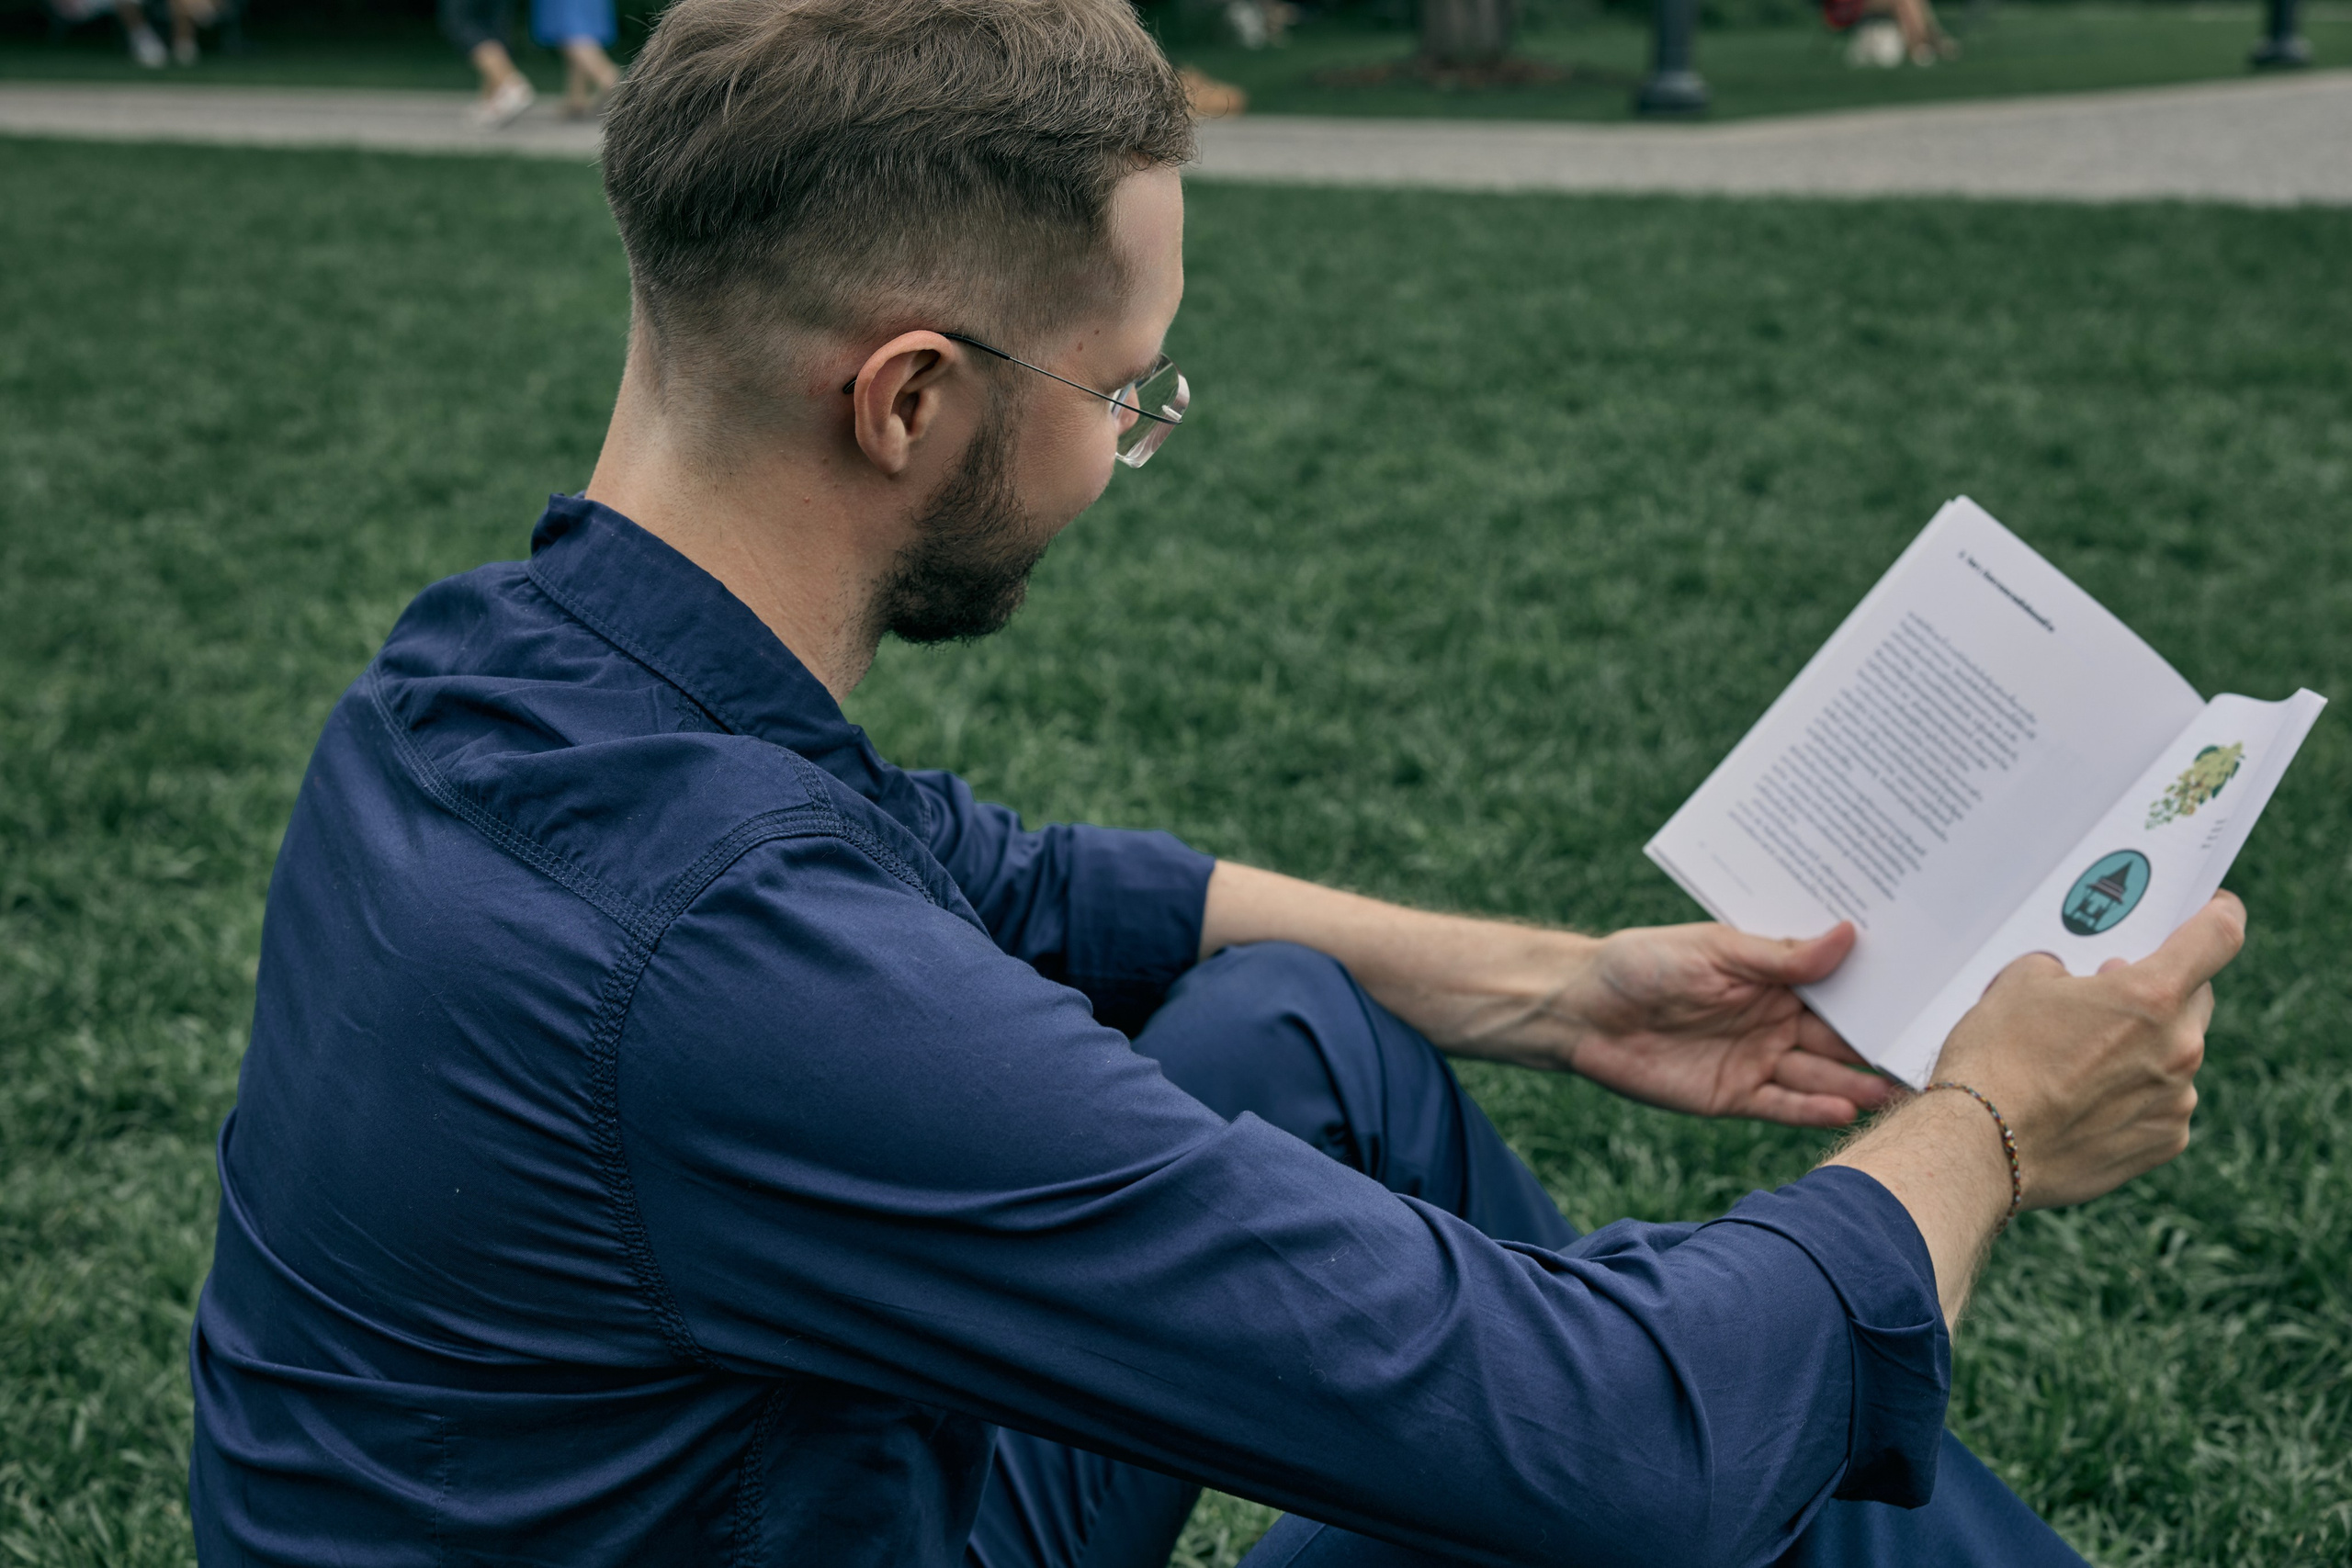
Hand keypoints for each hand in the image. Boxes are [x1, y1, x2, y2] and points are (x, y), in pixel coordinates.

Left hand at [1538, 921, 1898, 1126]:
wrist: (1581, 1011)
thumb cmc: (1642, 964)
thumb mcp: (1714, 950)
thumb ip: (1781, 956)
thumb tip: (1850, 934)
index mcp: (1774, 978)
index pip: (1839, 988)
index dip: (1880, 993)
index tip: (1931, 993)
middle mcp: (1774, 1020)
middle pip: (1839, 1038)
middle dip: (1882, 1044)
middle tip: (1936, 1052)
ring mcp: (1756, 1060)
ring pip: (1820, 1076)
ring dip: (1858, 1084)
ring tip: (1902, 1089)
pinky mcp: (1732, 1096)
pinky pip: (1782, 1106)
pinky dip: (1813, 1110)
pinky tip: (1847, 1110)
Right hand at [1932, 892, 2245, 1210]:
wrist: (1979, 1146)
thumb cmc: (1995, 1057)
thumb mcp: (2021, 982)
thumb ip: (2068, 969)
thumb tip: (2082, 983)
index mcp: (2152, 995)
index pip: (2219, 934)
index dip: (2218, 913)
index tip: (2211, 909)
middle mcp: (2180, 1047)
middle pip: (2194, 999)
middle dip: (2160, 991)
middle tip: (2111, 994)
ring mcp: (2177, 1100)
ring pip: (2175, 1055)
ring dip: (2143, 1048)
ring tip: (2080, 1060)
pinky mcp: (2165, 1142)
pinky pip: (2163, 1103)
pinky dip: (2133, 1096)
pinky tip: (2084, 1101)